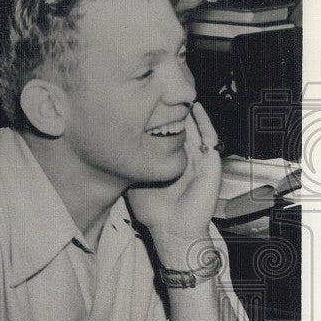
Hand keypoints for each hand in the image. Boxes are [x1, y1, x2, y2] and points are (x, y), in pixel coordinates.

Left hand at [127, 103, 222, 252]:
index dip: (160, 116)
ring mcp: (200, 159)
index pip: (166, 131)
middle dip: (175, 108)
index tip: (148, 100)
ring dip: (190, 112)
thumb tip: (109, 148)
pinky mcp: (211, 164)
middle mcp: (186, 156)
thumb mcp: (136, 179)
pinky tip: (196, 110)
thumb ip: (130, 164)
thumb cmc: (154, 209)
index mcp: (171, 159)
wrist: (173, 229)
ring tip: (181, 95)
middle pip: (182, 125)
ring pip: (197, 127)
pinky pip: (210, 139)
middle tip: (165, 91)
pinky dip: (204, 123)